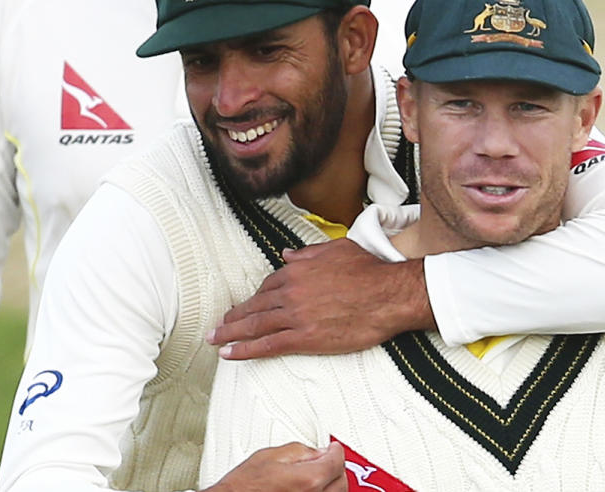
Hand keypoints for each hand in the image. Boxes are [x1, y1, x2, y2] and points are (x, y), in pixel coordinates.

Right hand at [203, 441, 346, 491]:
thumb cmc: (242, 488)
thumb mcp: (269, 456)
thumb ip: (299, 451)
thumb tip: (315, 452)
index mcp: (309, 479)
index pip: (337, 461)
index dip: (334, 450)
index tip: (332, 448)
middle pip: (341, 481)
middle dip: (335, 468)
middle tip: (326, 460)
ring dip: (331, 484)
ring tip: (319, 475)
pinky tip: (311, 489)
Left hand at [208, 238, 434, 358]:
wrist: (389, 295)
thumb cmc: (370, 271)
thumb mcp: (337, 249)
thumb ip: (308, 253)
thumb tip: (287, 254)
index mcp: (297, 270)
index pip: (268, 285)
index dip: (255, 298)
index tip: (246, 306)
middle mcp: (291, 292)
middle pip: (255, 306)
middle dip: (233, 317)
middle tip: (218, 326)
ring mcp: (295, 316)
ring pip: (254, 326)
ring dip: (230, 333)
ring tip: (215, 339)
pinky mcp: (305, 338)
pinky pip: (267, 345)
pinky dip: (244, 350)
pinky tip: (229, 354)